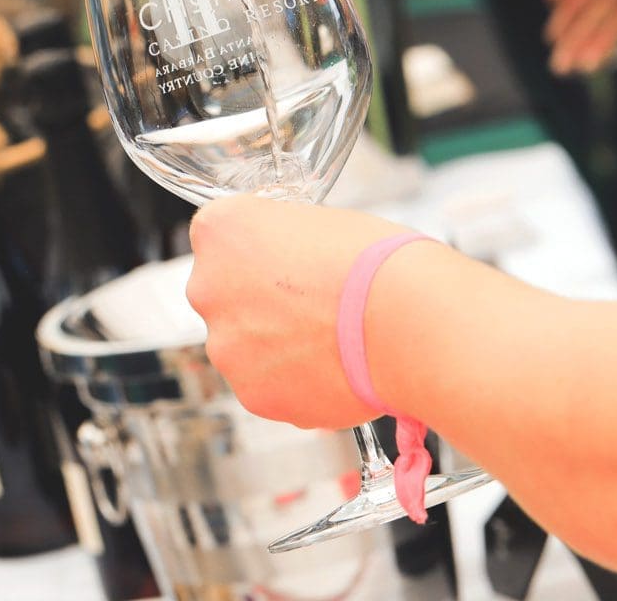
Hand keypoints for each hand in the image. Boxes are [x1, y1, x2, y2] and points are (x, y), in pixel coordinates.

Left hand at [186, 195, 415, 429]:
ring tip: (330, 341)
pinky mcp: (251, 393)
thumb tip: (284, 263)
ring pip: (244, 345)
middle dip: (260, 302)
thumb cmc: (379, 265)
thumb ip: (282, 243)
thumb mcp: (321, 224)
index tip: (284, 263)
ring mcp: (225, 345)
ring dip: (275, 345)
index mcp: (220, 229)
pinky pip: (267, 385)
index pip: (220, 240)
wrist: (410, 325)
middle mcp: (207, 286)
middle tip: (310, 307)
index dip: (258, 252)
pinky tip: (332, 369)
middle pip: (224, 295)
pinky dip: (294, 382)